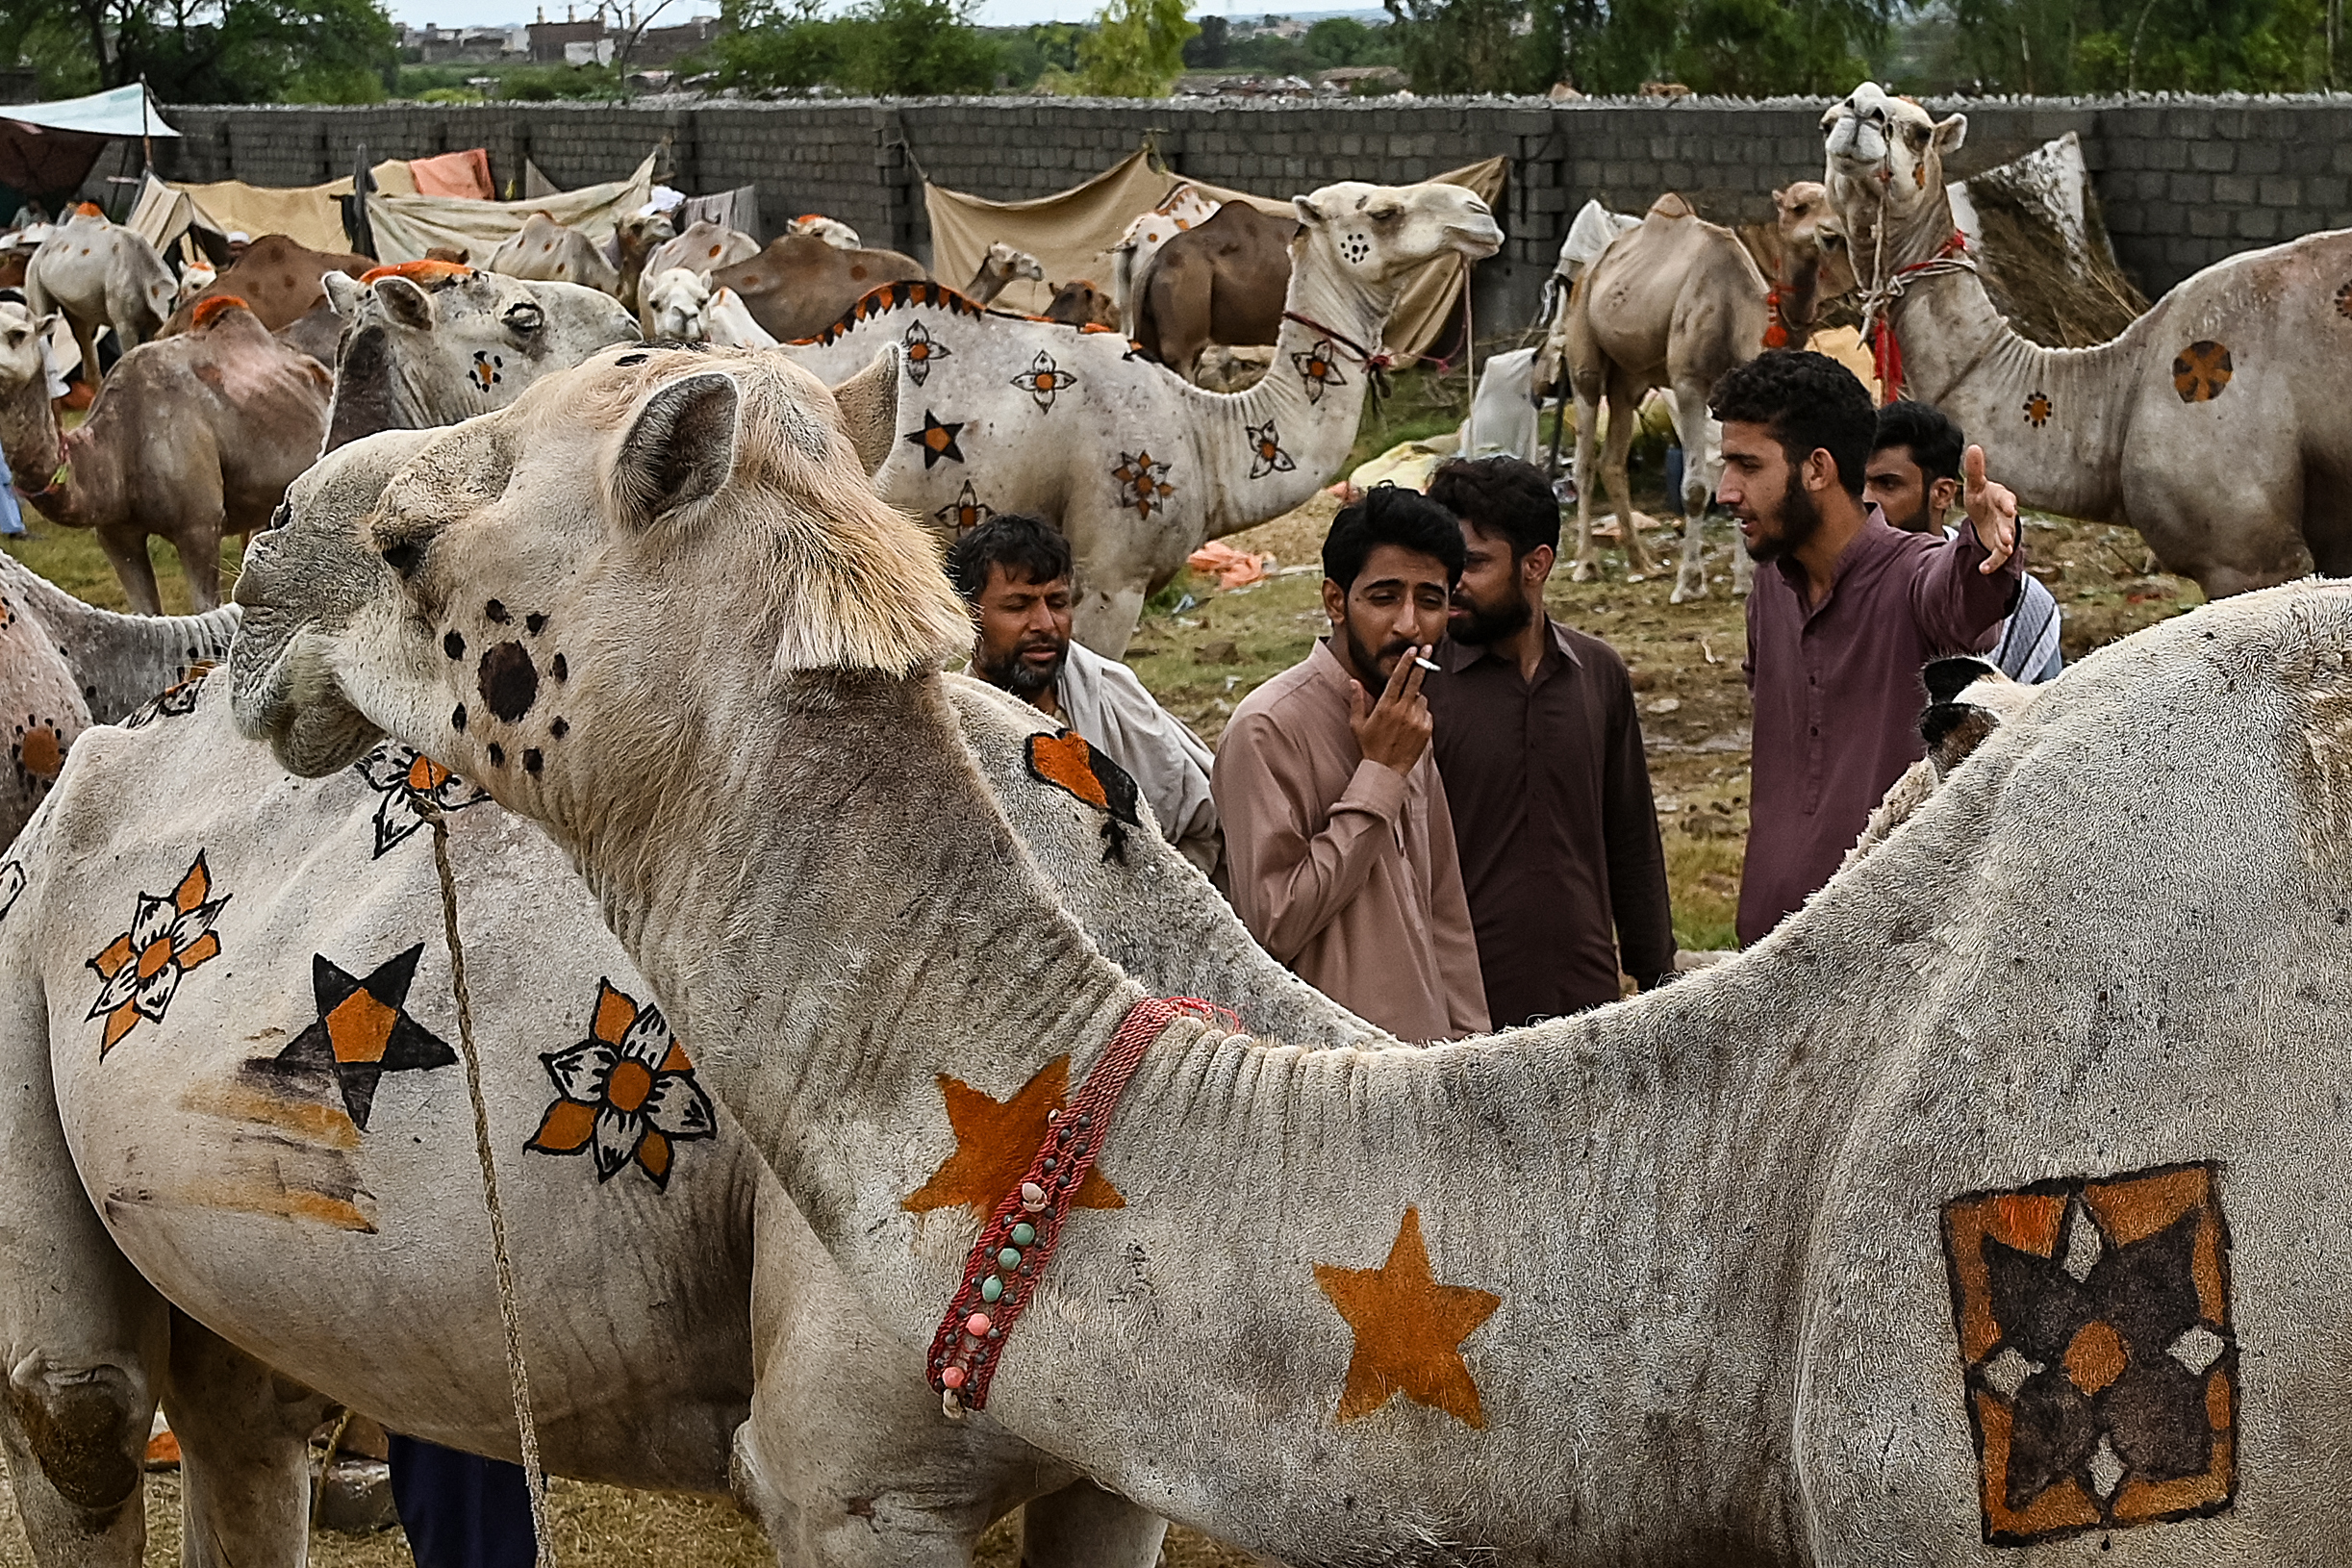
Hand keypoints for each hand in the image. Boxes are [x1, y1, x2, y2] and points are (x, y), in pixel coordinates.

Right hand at [1349, 646, 1432, 777]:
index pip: (1397, 679)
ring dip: (1416, 699)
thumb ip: (1357, 700)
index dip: (1405, 662)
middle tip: (1428, 650)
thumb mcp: (1357, 724)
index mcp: (1385, 707)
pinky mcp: (1426, 729)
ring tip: (1404, 713)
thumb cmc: (1370, 746)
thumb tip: (1354, 681)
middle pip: (1416, 681)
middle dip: (1422, 663)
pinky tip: (1410, 724)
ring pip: (1422, 698)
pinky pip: (1427, 713)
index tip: (1412, 650)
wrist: (1386, 769)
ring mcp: (1416, 720)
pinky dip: (1421, 713)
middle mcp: (1403, 711)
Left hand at [1962, 444, 2018, 574]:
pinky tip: (1982, 569)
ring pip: (2006, 539)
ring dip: (2005, 545)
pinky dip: (1991, 564)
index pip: (2006, 500)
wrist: (1985, 516)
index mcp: (2001, 498)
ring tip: (2005, 549)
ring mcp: (2004, 532)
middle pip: (2009, 523)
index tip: (2010, 508)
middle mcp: (2005, 516)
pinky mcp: (1998, 546)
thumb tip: (1974, 447)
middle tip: (2008, 537)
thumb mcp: (1975, 485)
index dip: (2008, 504)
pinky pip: (1997, 557)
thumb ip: (1975, 470)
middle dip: (2008, 530)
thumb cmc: (1981, 498)